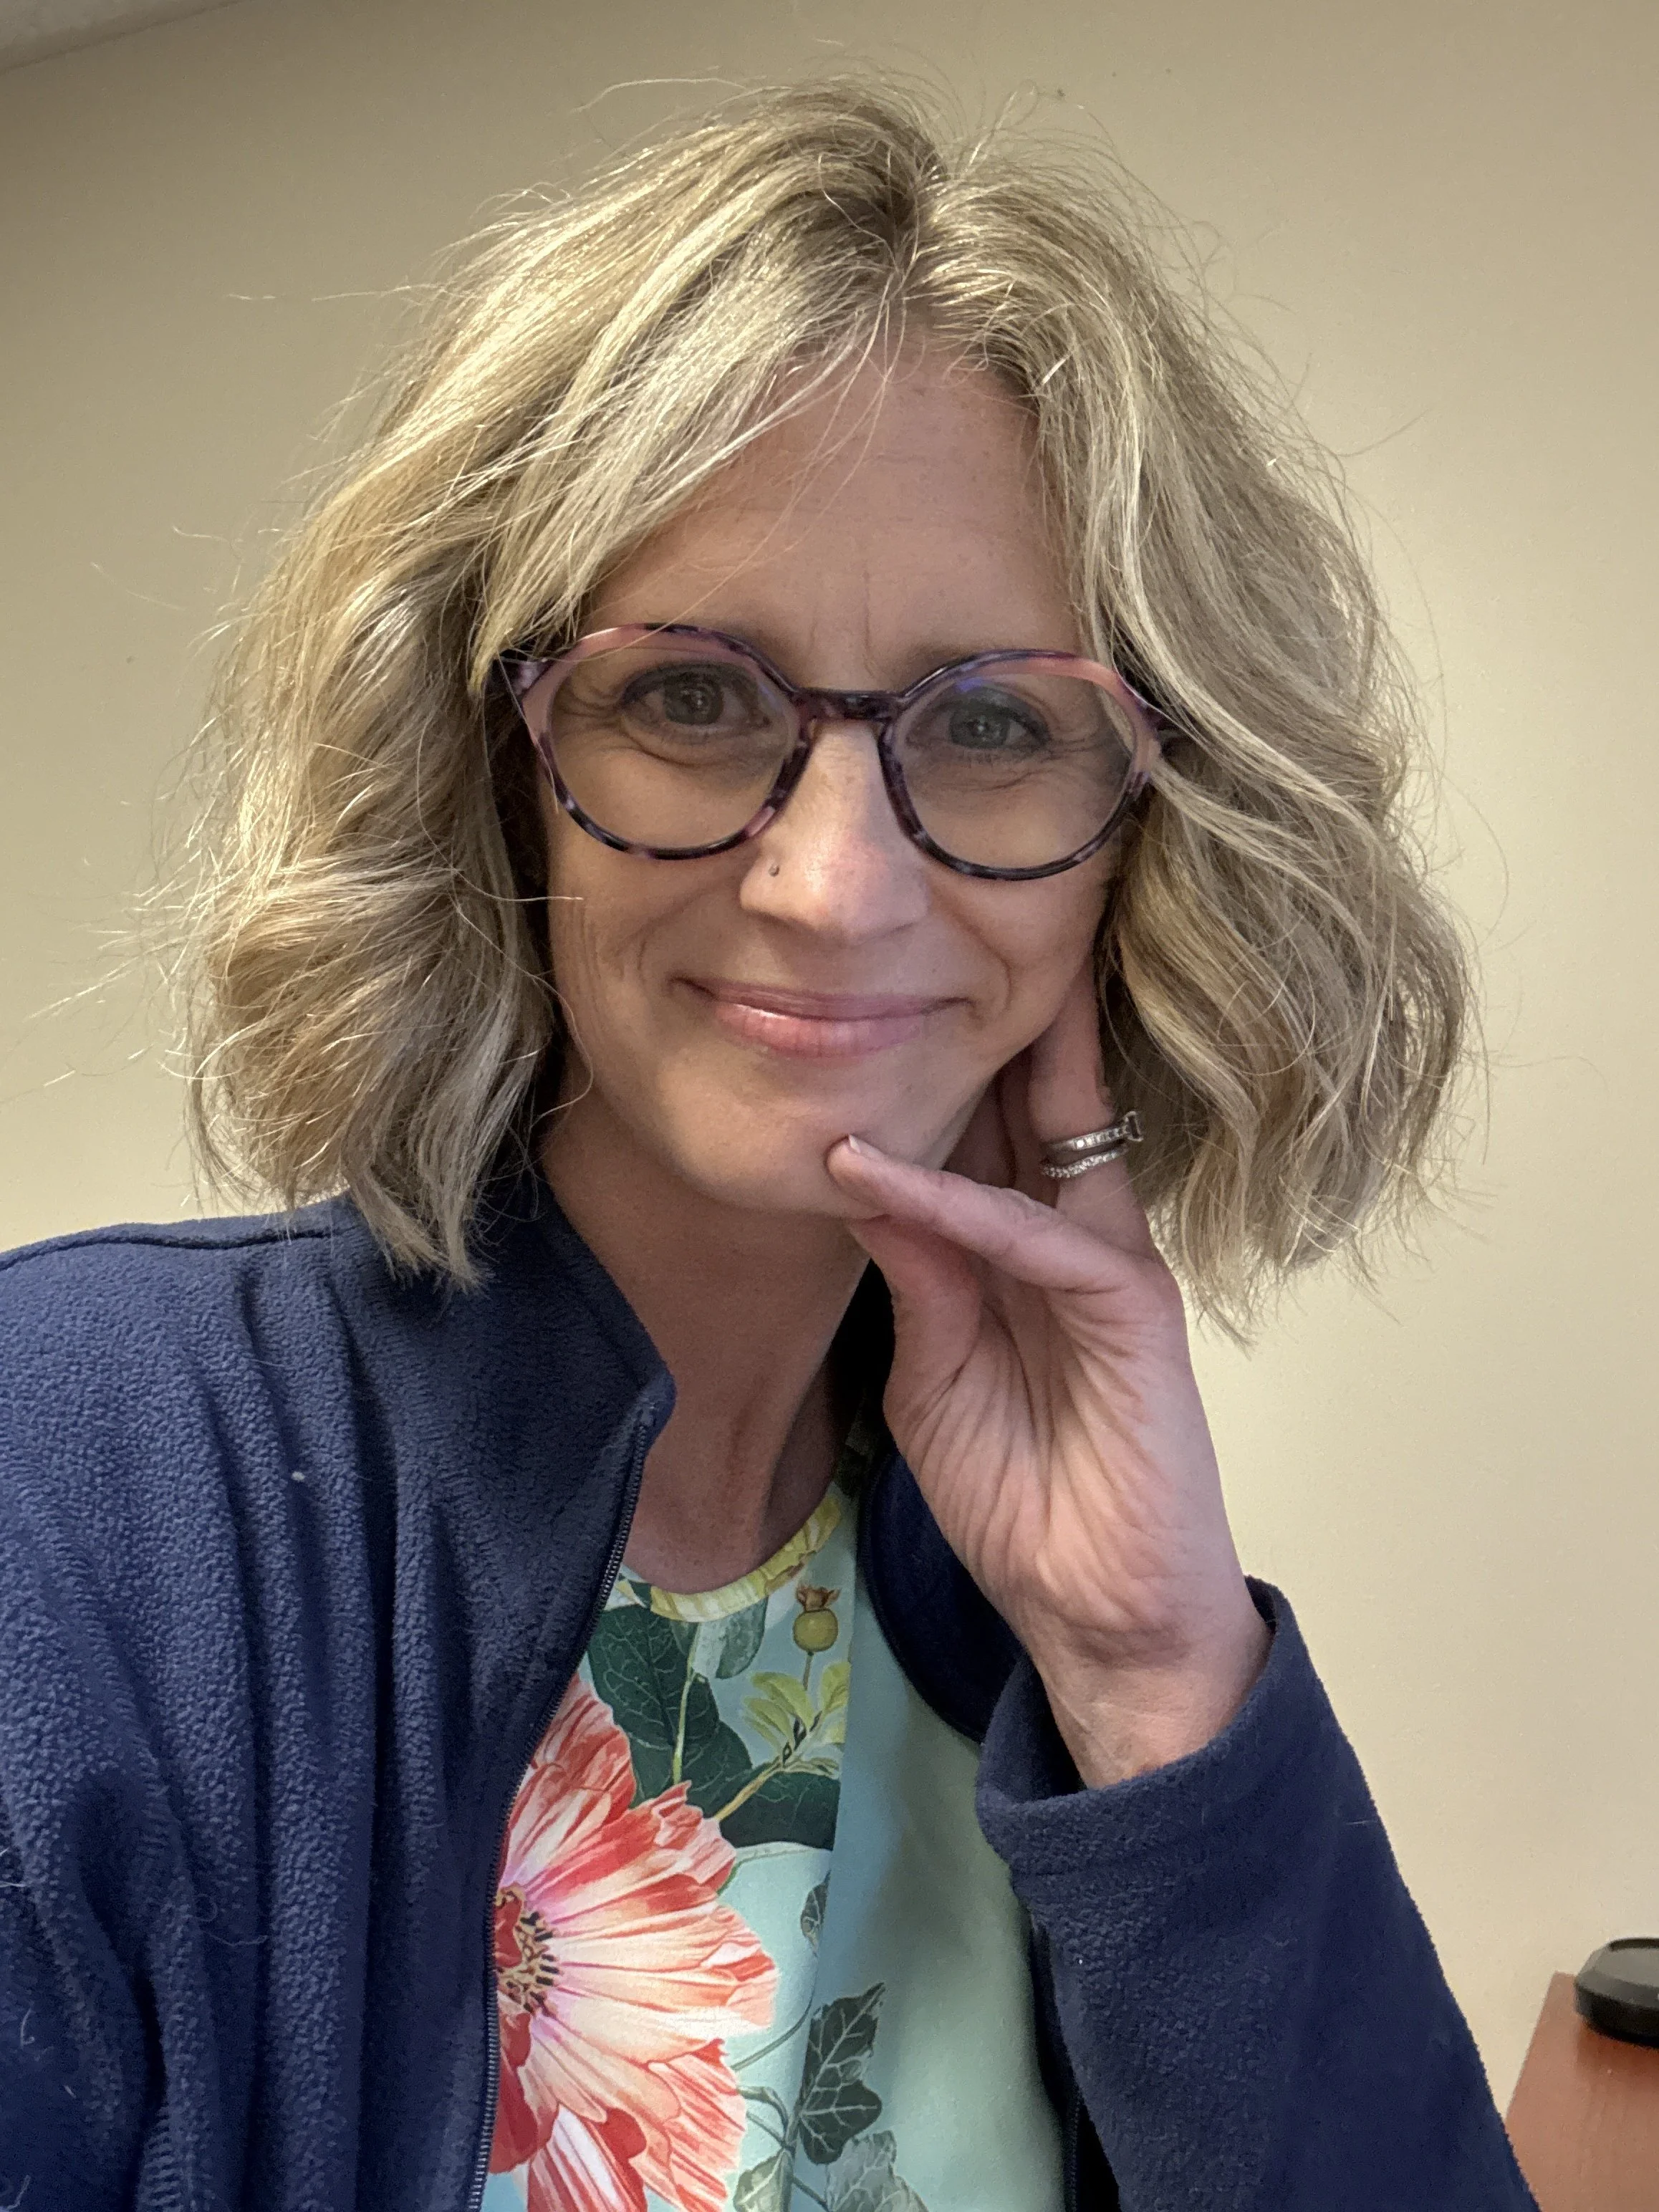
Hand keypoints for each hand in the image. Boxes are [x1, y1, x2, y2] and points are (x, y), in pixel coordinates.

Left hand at [824, 965, 1267, 1786]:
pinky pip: (1038, 1236)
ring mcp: (1107, 1264)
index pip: (988, 1128)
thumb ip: (914, 1279)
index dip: (941, 1060)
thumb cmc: (1022, 1500)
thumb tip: (859, 1174)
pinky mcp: (1132, 1309)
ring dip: (984, 1062)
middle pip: (1032, 1099)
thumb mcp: (934, 1378)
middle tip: (938, 912)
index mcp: (1027, 1248)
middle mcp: (1073, 1234)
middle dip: (988, 1014)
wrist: (1098, 1612)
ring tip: (924, 974)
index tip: (878, 988)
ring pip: (1053, 1133)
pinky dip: (959, 1204)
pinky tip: (885, 1176)